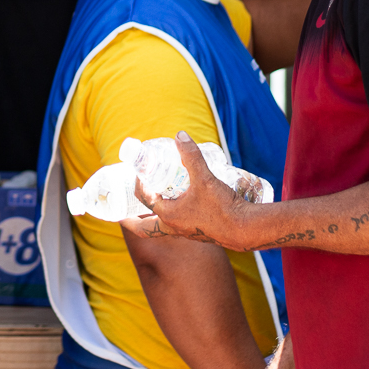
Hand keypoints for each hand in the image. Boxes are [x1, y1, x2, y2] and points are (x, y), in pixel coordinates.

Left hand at [122, 131, 241, 247]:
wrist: (245, 230)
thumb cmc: (222, 208)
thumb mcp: (204, 178)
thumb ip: (191, 155)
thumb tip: (180, 135)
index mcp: (168, 215)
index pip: (144, 199)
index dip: (138, 184)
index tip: (140, 172)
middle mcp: (173, 227)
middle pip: (144, 228)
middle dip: (131, 221)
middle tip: (123, 214)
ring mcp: (185, 232)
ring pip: (160, 228)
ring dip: (152, 218)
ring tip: (151, 205)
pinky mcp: (198, 233)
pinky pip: (177, 227)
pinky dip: (172, 218)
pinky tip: (181, 206)